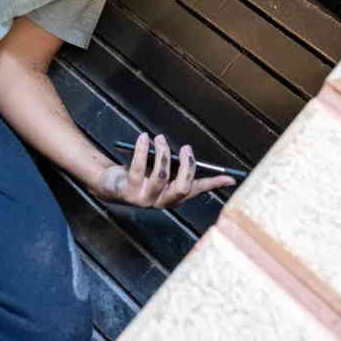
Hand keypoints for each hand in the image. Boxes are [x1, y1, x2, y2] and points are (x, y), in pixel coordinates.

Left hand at [96, 133, 235, 208]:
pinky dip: (142, 149)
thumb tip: (189, 154)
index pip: (197, 190)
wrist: (109, 184)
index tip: (230, 178)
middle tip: (186, 148)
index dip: (214, 184)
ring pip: (161, 176)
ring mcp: (145, 199)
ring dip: (163, 153)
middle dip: (187, 166)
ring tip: (159, 138)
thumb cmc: (138, 175)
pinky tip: (144, 137)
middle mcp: (161, 202)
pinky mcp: (129, 192)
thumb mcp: (159, 171)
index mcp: (172, 196)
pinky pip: (138, 168)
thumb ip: (174, 166)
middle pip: (182, 188)